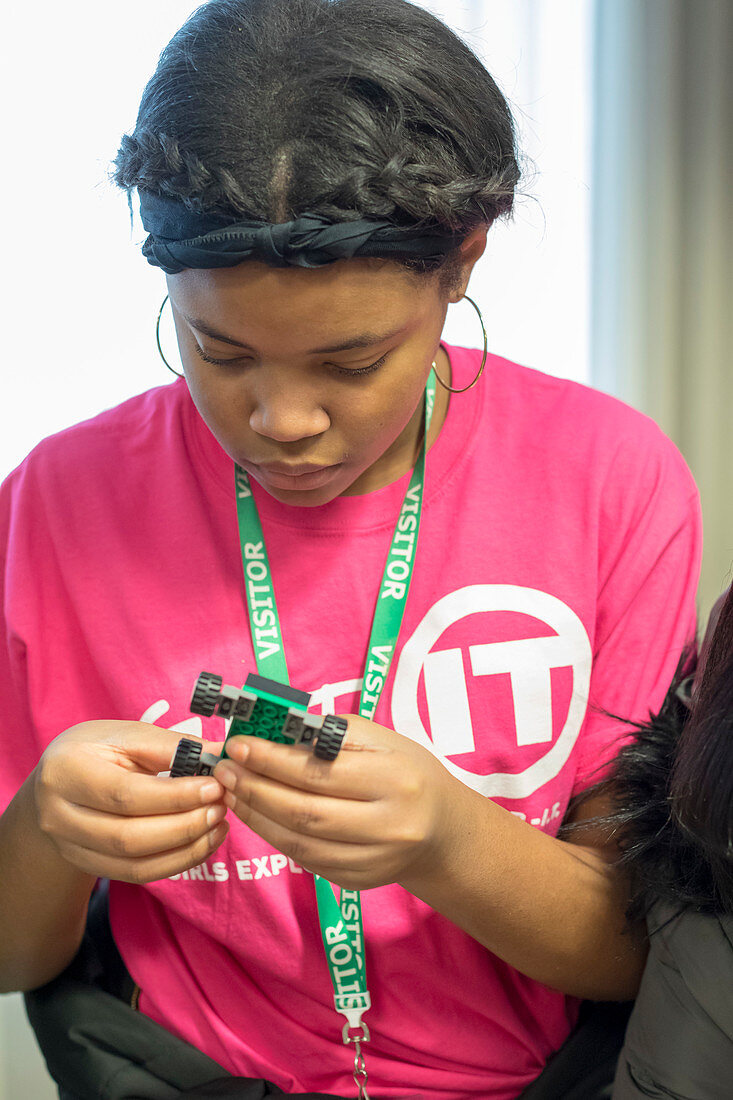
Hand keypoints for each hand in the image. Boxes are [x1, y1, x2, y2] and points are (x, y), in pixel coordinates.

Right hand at [34, 722, 228, 883]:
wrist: (59, 782)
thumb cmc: (97, 751)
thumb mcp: (127, 735)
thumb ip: (172, 746)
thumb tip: (221, 752)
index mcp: (66, 771)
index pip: (125, 794)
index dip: (175, 796)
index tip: (214, 787)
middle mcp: (58, 815)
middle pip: (128, 836)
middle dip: (184, 826)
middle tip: (220, 807)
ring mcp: (70, 847)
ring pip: (134, 863)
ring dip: (186, 848)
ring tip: (218, 824)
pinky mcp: (88, 865)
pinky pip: (137, 874)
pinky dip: (176, 862)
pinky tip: (202, 842)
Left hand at [215, 714, 462, 889]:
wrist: (443, 829)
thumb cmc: (406, 771)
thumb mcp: (382, 740)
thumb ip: (330, 735)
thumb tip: (273, 732)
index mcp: (395, 779)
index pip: (320, 772)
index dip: (272, 760)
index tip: (239, 745)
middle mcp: (389, 825)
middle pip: (305, 811)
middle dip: (256, 788)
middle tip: (225, 769)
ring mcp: (375, 859)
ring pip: (300, 842)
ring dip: (257, 816)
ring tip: (232, 792)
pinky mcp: (360, 881)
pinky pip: (307, 860)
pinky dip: (275, 837)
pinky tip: (257, 816)